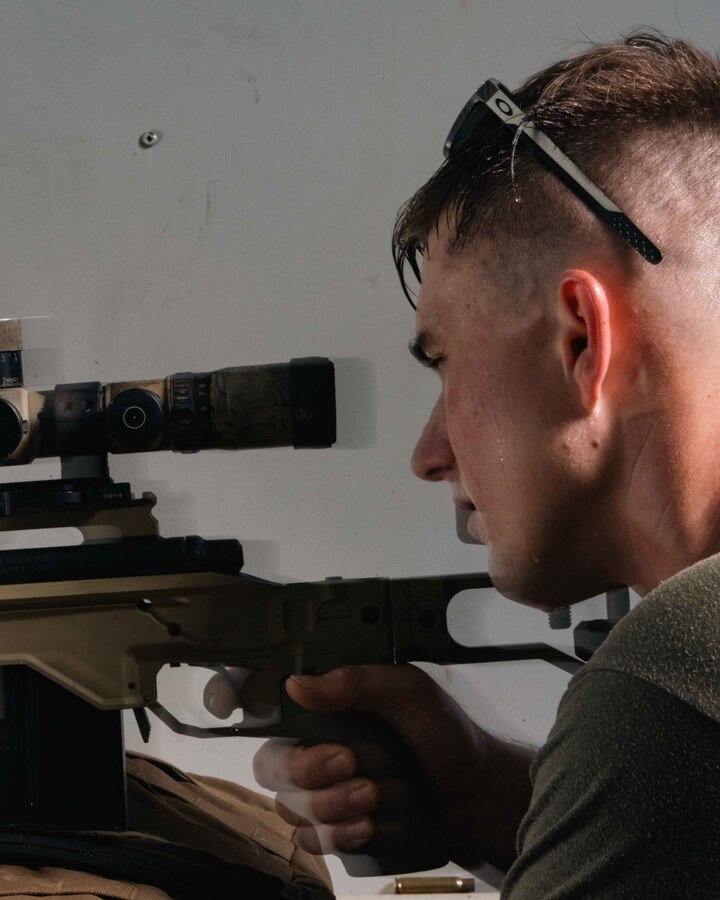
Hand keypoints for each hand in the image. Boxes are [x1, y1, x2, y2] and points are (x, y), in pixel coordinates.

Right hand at [251, 664, 523, 869]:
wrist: (473, 795)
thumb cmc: (443, 734)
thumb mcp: (409, 693)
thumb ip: (357, 683)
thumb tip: (298, 684)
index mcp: (328, 705)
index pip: (267, 699)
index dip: (233, 697)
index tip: (226, 705)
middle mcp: (316, 745)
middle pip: (271, 762)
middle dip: (307, 770)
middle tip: (350, 762)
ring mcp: (322, 791)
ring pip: (288, 805)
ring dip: (330, 805)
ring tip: (375, 795)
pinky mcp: (335, 828)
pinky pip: (309, 840)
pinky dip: (339, 835)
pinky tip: (370, 825)